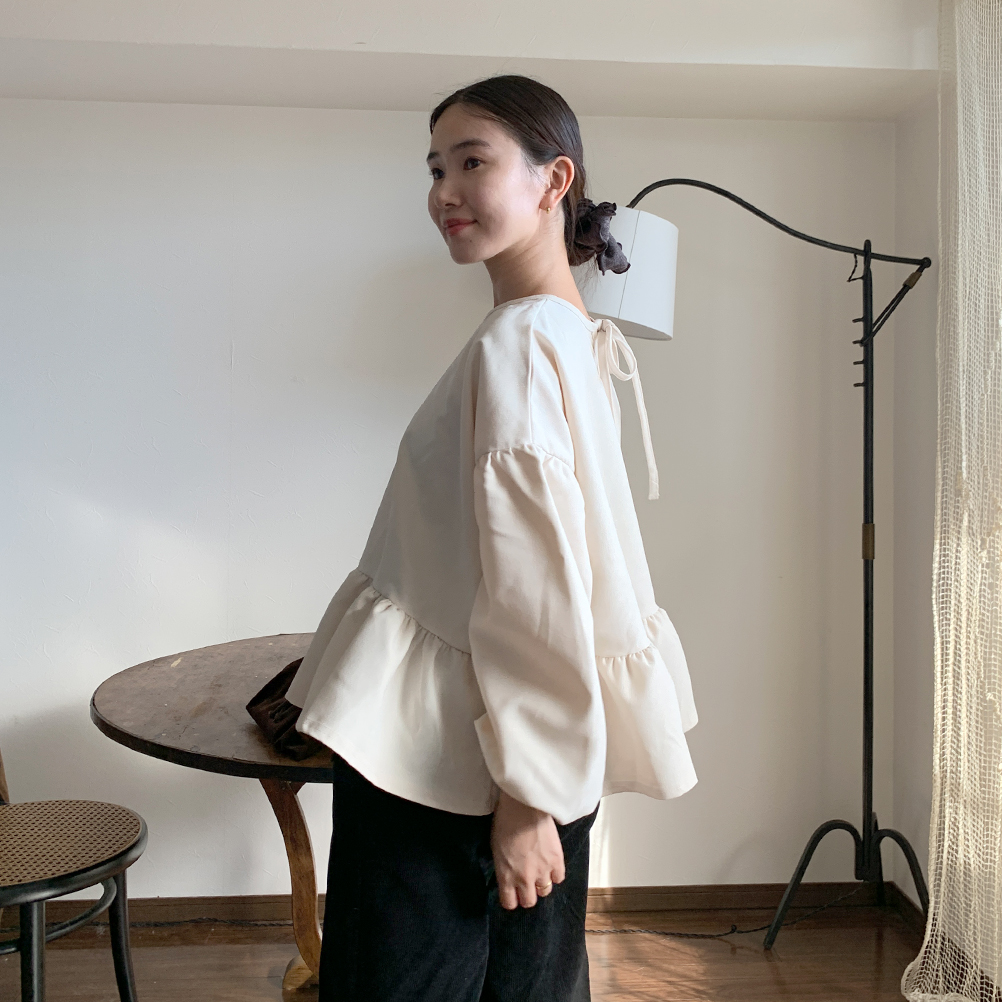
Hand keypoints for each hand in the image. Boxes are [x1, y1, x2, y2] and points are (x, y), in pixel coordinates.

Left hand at [490, 789, 564, 908]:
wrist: (523, 806)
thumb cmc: (505, 822)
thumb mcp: (495, 849)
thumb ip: (503, 868)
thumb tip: (508, 875)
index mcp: (505, 876)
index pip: (509, 903)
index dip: (511, 899)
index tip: (512, 894)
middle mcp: (524, 879)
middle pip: (529, 902)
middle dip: (527, 894)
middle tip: (527, 884)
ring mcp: (542, 871)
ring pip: (544, 891)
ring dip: (541, 883)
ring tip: (539, 872)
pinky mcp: (556, 861)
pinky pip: (558, 878)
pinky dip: (555, 873)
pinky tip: (550, 865)